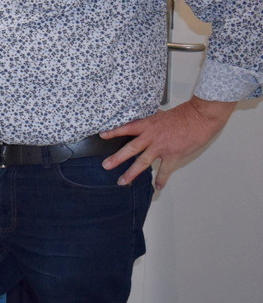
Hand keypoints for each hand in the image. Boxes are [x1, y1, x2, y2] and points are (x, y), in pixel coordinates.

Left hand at [100, 96, 235, 189]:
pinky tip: (158, 187)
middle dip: (117, 158)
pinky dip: (162, 179)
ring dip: (132, 173)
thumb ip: (152, 121)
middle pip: (131, 148)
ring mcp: (162, 147)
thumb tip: (145, 121)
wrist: (200, 118)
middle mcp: (152, 137)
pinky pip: (165, 170)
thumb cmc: (184, 115)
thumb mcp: (162, 115)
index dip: (114, 132)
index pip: (127, 128)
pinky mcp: (173, 155)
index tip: (102, 135)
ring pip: (143, 162)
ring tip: (122, 181)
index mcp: (148, 125)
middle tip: (106, 165)